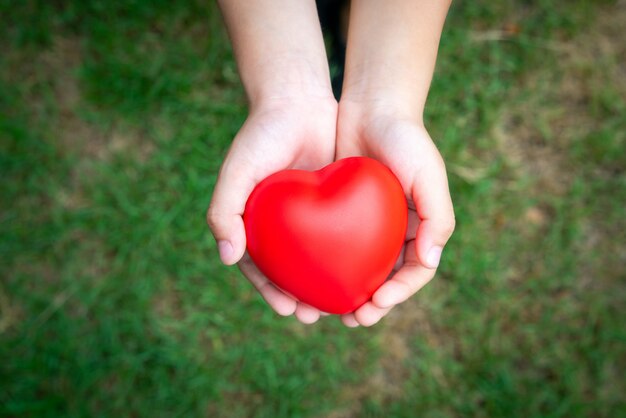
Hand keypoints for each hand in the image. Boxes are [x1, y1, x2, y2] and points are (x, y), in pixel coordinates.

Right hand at [207, 96, 336, 323]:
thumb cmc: (261, 135)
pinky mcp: (335, 201)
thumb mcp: (236, 172)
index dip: (272, 292)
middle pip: (291, 269)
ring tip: (343, 303)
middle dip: (303, 296)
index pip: (261, 267)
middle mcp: (281, 223)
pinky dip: (349, 253)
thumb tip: (228, 256)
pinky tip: (363, 269)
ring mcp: (308, 214)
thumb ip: (224, 212)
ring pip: (319, 257)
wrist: (296, 99)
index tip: (289, 310)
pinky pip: (343, 233)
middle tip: (317, 315)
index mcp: (255, 223)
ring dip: (328, 282)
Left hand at [335, 103, 454, 326]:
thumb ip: (437, 217)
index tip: (376, 304)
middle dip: (371, 304)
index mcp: (421, 227)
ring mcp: (370, 222)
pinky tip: (311, 275)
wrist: (372, 106)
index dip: (399, 293)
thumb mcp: (428, 174)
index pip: (415, 272)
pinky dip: (329, 264)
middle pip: (386, 277)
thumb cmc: (405, 138)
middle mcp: (396, 230)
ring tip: (329, 309)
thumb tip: (430, 261)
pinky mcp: (344, 212)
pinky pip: (337, 245)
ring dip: (348, 291)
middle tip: (351, 319)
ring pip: (359, 267)